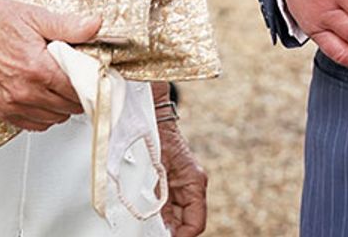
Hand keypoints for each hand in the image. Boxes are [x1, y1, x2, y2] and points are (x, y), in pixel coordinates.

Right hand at [0, 0, 101, 131]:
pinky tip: (47, 97)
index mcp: (37, 68)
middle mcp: (25, 92)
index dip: (93, 81)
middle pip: (69, 105)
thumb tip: (95, 25)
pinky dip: (46, 115)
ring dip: (65, 105)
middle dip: (81, 92)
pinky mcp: (1, 111)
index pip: (78, 87)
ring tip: (64, 84)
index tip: (99, 72)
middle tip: (83, 75)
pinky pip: (34, 124)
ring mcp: (12, 104)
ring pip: (54, 118)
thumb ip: (69, 26)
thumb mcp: (34, 16)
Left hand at [159, 121, 207, 235]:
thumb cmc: (158, 141)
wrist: (156, 122)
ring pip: (179, 220)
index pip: (196, 223)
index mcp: (195, 184)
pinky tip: (150, 221)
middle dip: (173, 233)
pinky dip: (162, 219)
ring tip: (151, 229)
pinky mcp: (174, 188)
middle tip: (155, 234)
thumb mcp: (158, 173)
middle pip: (188, 224)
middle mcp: (193, 188)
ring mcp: (184, 188)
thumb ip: (163, 203)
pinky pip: (171, 211)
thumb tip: (165, 230)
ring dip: (166, 228)